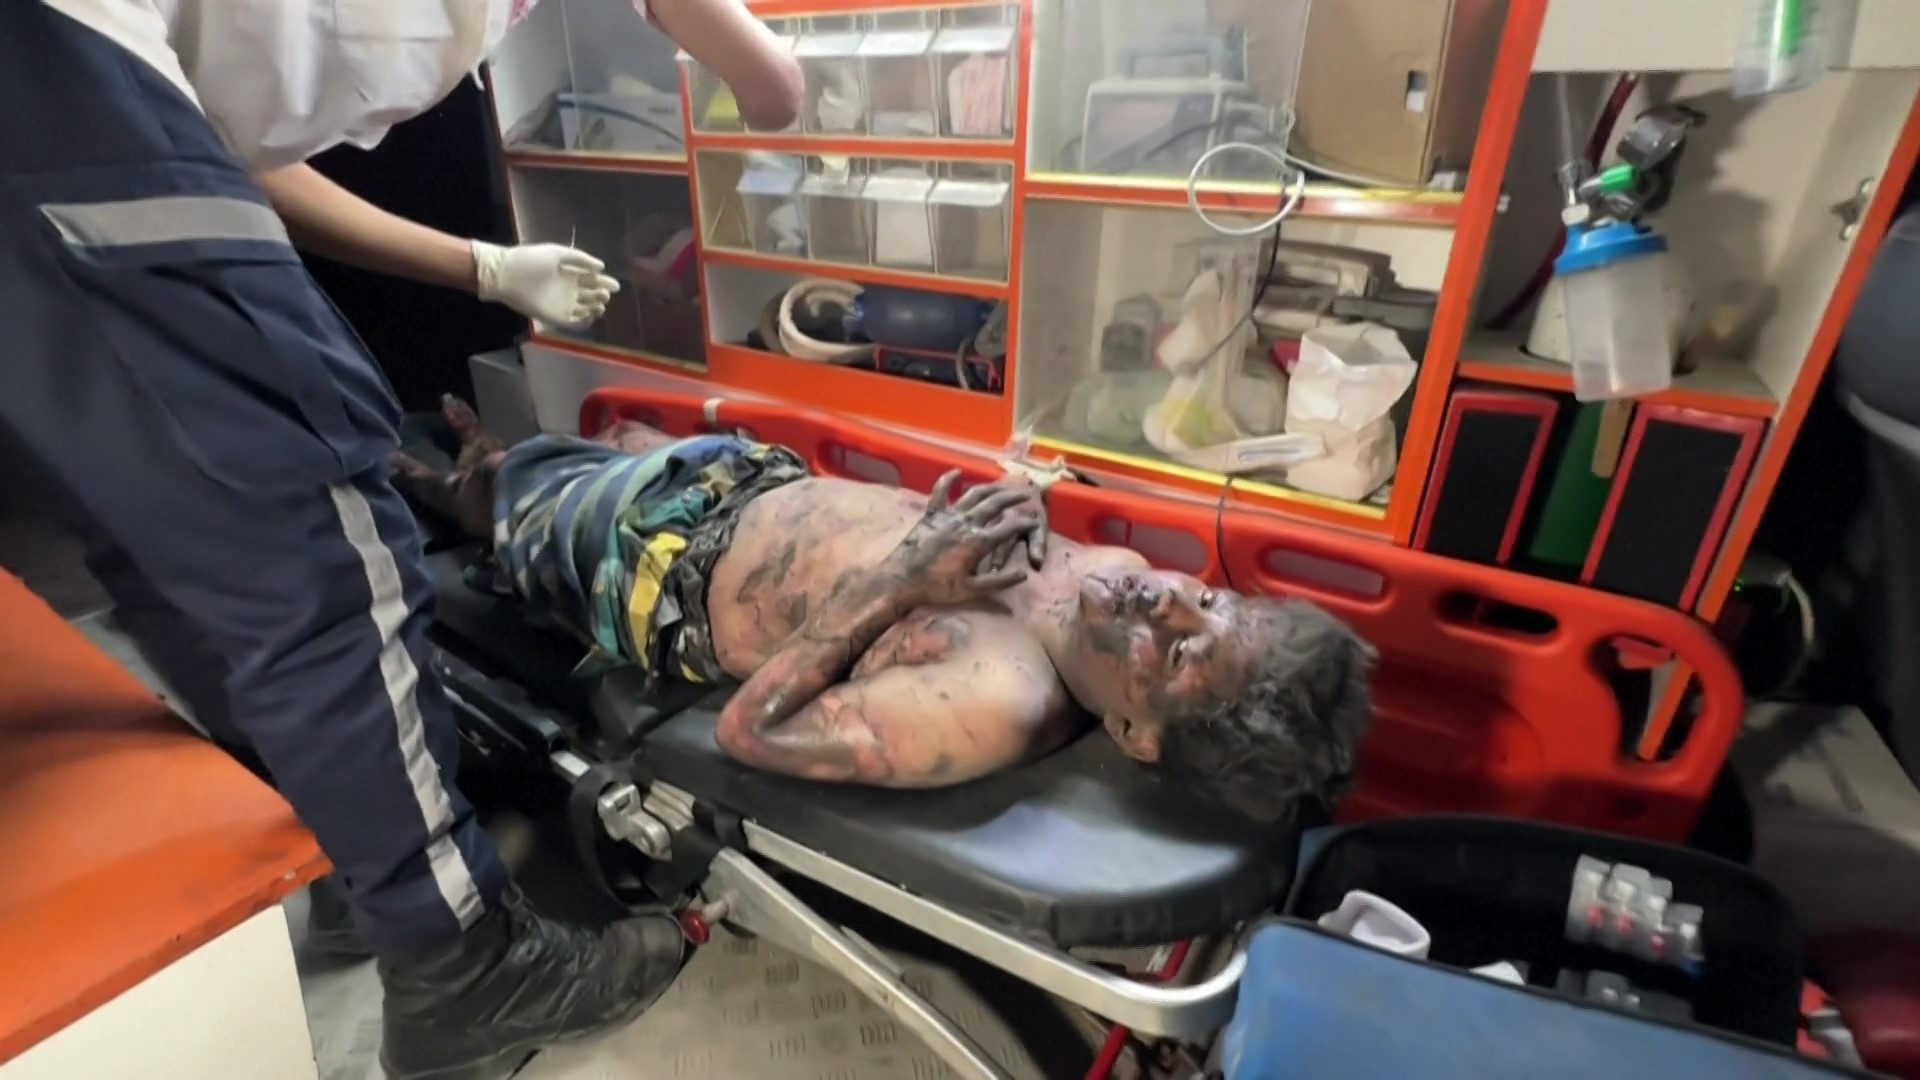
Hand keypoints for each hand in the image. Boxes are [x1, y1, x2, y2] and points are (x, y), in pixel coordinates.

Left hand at [472, 241, 620, 327]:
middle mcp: (567, 290)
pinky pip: (575, 323)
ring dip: (596, 308)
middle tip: (606, 293)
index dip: (604, 282)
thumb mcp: (557, 253)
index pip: (591, 280)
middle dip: (601, 295)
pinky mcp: (555, 317)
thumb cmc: (530, 260)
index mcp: (568, 274)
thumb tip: (601, 267)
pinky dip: (586, 321)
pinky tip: (592, 313)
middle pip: (590, 296)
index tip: (615, 285)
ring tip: (600, 303)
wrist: (506, 274)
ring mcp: (561, 305)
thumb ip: (580, 259)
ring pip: (585, 310)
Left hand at [889, 472, 1042, 605]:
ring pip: (974, 494)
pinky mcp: (931, 514)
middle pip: (995, 504)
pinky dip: (949, 480)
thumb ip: (999, 582)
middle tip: (1025, 494)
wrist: (900, 580)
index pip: (1009, 527)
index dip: (1024, 523)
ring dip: (990, 487)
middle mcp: (966, 523)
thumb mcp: (972, 590)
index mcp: (978, 542)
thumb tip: (1023, 574)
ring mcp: (948, 516)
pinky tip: (958, 471)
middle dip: (1013, 498)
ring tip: (1002, 484)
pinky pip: (940, 492)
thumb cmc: (937, 589)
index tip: (1034, 520)